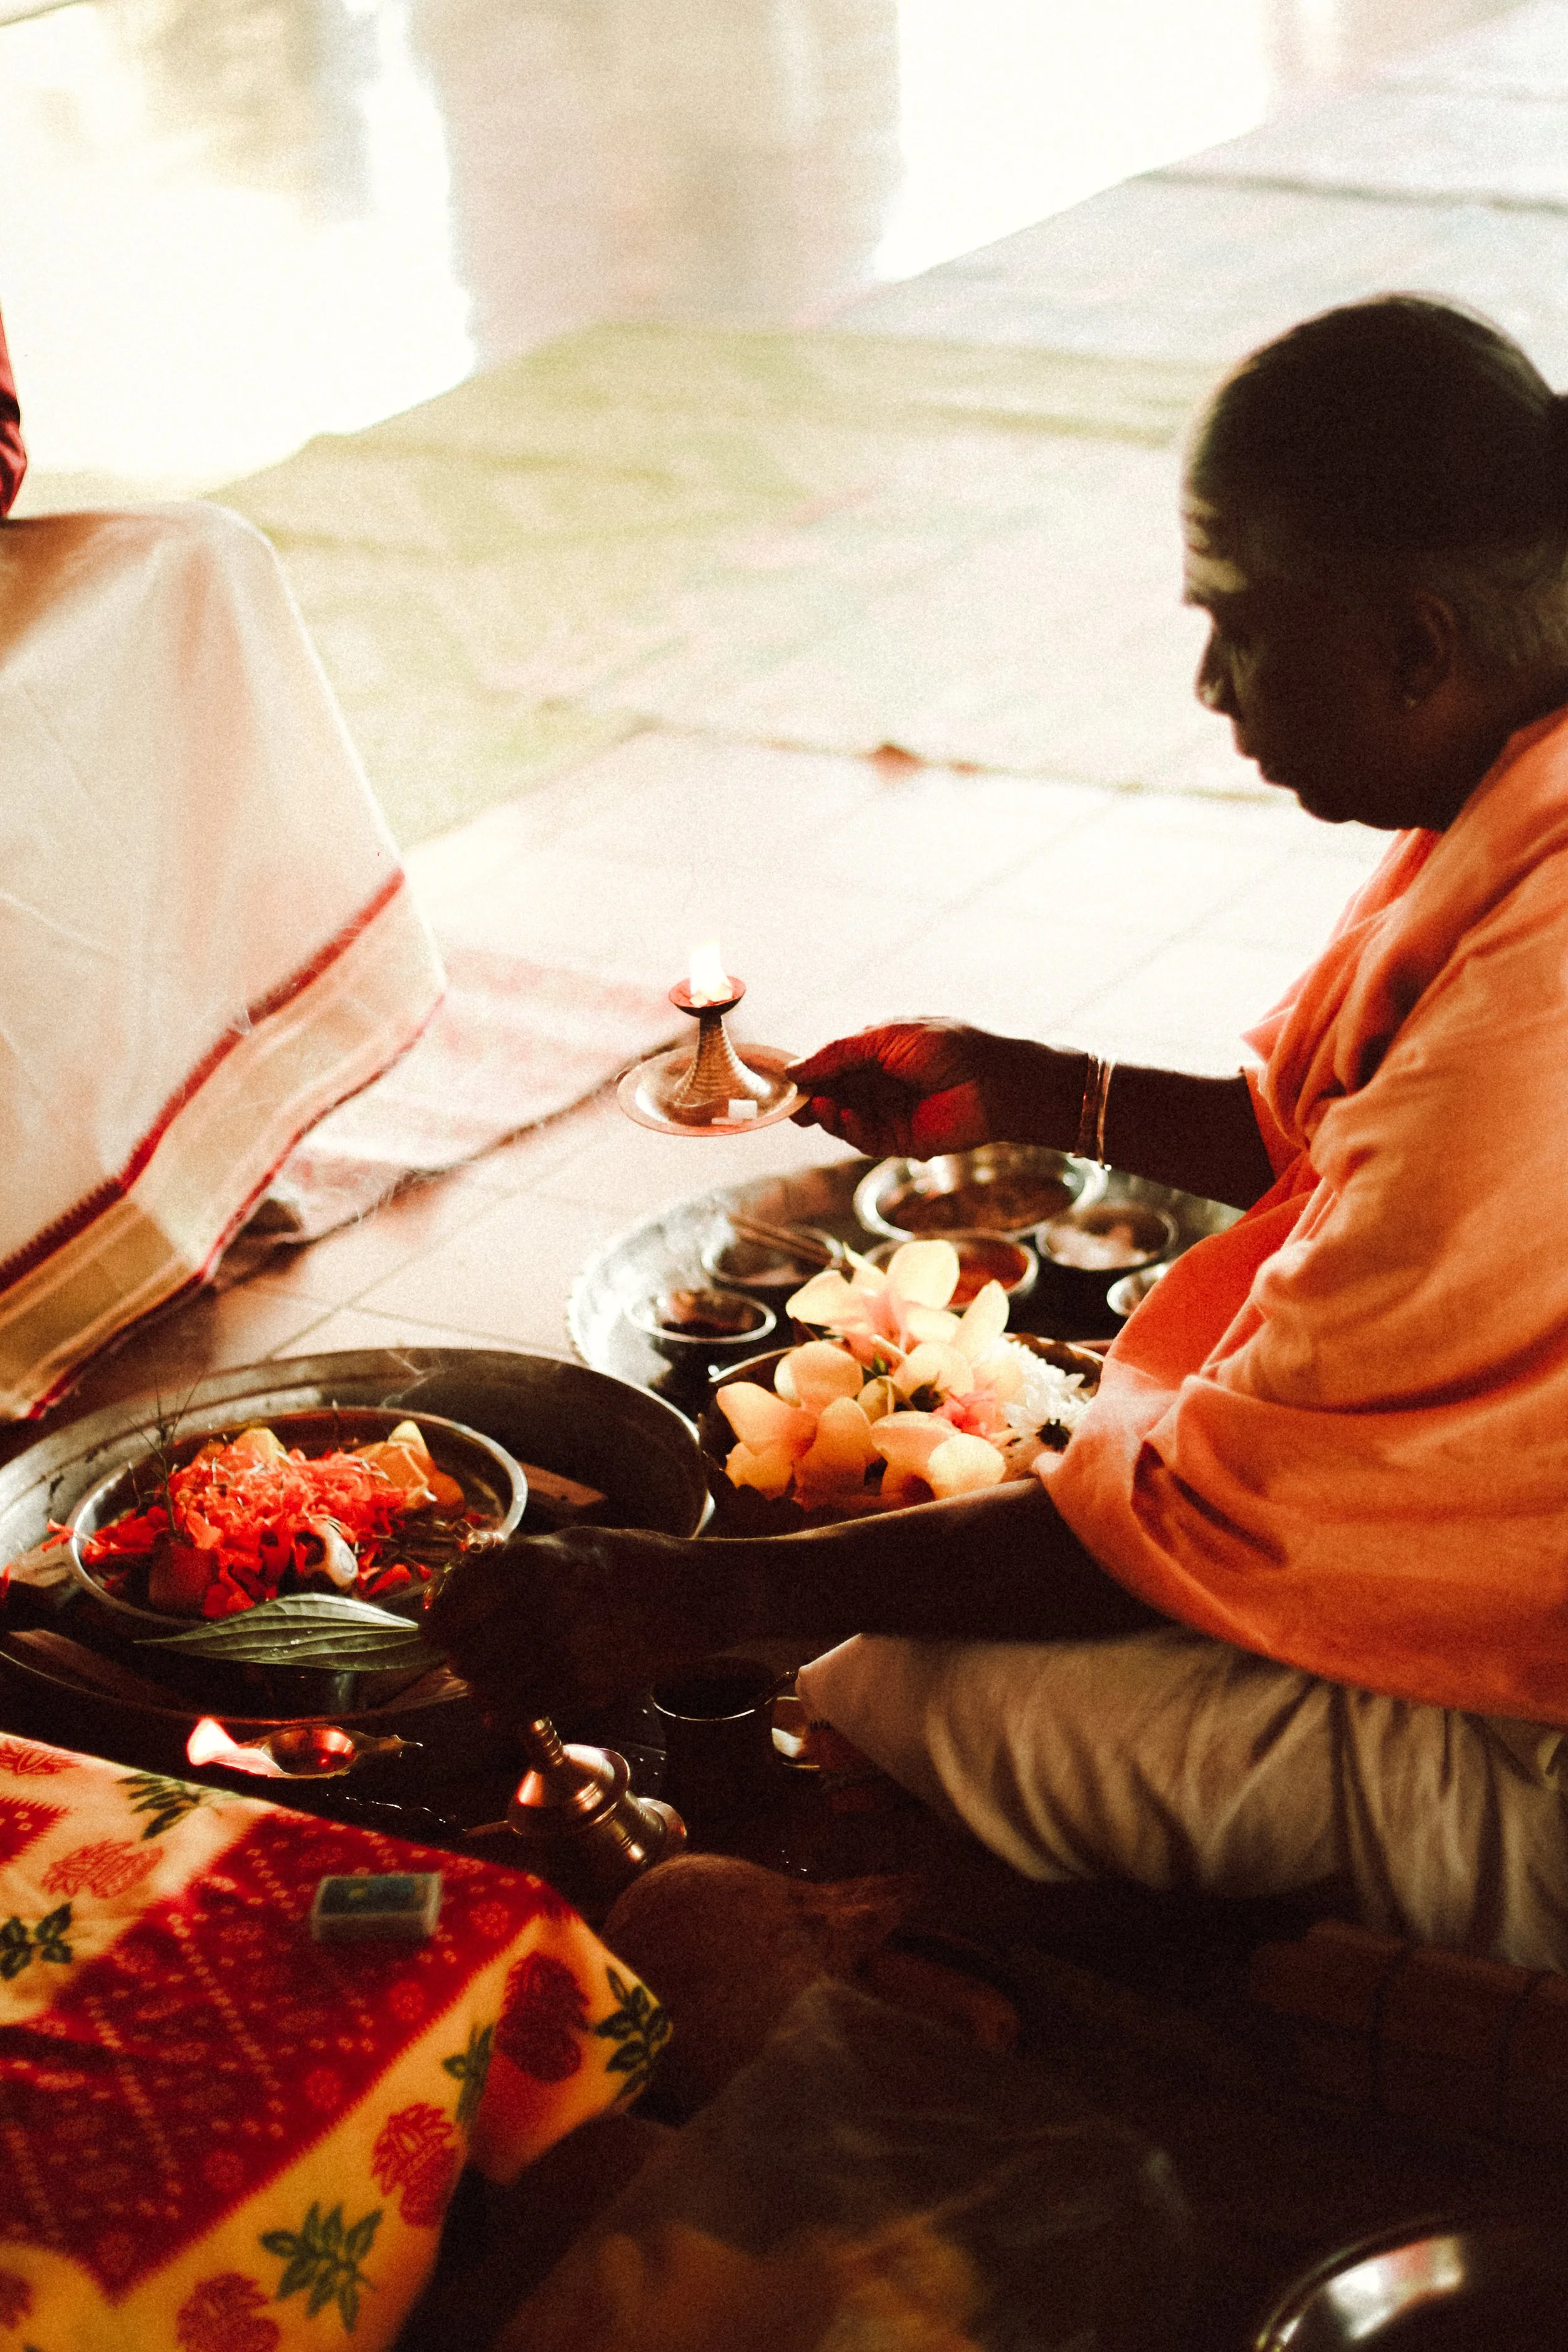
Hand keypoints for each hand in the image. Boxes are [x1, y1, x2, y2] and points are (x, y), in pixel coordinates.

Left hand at [427, 1525, 727, 1722]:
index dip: (437, 1625)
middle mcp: (541, 1610)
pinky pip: (520, 1712)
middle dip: (459, 1656)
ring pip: (486, 1690)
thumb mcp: (570, 1542)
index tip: (439, 1628)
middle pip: (463, 1656)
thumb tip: (459, 1585)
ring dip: (480, 1686)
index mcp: (532, 1566)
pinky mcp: (583, 1688)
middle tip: (467, 1651)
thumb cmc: (633, 1561)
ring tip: (492, 1675)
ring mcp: (563, 1654)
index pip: (451, 1612)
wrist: (696, 1596)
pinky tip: (509, 1698)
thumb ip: (513, 1562)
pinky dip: (504, 1710)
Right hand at [788, 1019, 1075, 1157]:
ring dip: (826, 1114)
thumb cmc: (948, 1048)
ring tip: (817, 1106)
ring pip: (843, 1119)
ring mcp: (889, 1114)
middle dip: (810, 1099)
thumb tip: (797, 1068)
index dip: (808, 1073)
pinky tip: (839, 1116)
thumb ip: (840, 1053)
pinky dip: (847, 1128)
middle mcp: (881, 1085)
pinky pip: (862, 1138)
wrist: (993, 1081)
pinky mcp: (899, 1141)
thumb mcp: (886, 1037)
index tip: (782, 1079)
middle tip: (788, 1103)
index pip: (833, 1066)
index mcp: (879, 1054)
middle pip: (833, 1095)